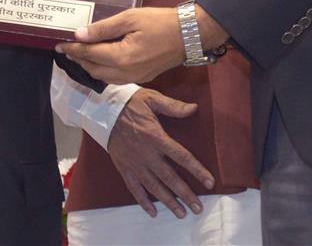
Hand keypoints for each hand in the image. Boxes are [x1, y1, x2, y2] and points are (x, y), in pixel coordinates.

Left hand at [55, 7, 186, 83]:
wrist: (189, 34)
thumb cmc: (159, 22)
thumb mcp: (130, 18)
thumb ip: (103, 29)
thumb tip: (79, 35)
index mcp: (121, 58)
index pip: (89, 55)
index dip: (72, 49)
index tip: (58, 45)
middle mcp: (126, 73)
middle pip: (93, 70)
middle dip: (78, 60)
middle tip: (67, 48)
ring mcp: (135, 78)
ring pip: (103, 77)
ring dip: (90, 66)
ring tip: (80, 53)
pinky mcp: (142, 78)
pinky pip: (115, 78)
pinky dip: (103, 70)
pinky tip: (100, 59)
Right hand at [108, 89, 214, 218]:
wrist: (101, 110)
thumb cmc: (129, 103)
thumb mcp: (151, 99)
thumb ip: (173, 106)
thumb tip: (194, 108)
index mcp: (155, 137)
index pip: (181, 156)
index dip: (196, 170)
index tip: (210, 182)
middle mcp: (146, 154)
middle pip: (169, 177)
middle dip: (185, 194)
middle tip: (198, 208)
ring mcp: (134, 163)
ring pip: (153, 186)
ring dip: (168, 201)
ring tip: (181, 213)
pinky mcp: (123, 167)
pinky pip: (133, 188)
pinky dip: (143, 201)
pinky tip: (153, 212)